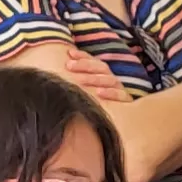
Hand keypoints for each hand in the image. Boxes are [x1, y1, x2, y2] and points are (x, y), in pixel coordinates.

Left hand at [12, 42, 127, 101]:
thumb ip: (74, 85)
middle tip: (69, 66)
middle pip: (101, 68)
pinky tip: (99, 94)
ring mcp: (120, 91)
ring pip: (110, 80)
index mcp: (103, 76)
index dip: (83, 56)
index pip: (94, 61)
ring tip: (81, 80)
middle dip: (85, 65)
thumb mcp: (84, 96)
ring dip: (95, 78)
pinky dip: (111, 94)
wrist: (118, 128)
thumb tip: (53, 75)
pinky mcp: (127, 104)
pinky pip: (121, 96)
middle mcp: (112, 81)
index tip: (69, 53)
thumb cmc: (96, 110)